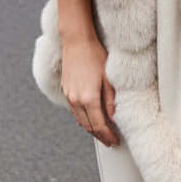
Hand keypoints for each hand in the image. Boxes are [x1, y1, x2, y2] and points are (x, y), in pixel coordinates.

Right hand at [60, 32, 119, 146]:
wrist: (76, 41)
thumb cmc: (95, 55)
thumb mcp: (108, 77)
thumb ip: (110, 100)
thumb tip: (113, 117)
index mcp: (88, 98)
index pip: (99, 125)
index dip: (108, 136)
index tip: (114, 141)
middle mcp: (76, 100)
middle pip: (88, 126)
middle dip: (99, 136)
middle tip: (109, 141)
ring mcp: (69, 96)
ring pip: (80, 120)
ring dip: (90, 129)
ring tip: (101, 133)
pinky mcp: (66, 90)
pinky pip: (74, 111)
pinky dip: (83, 119)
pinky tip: (89, 118)